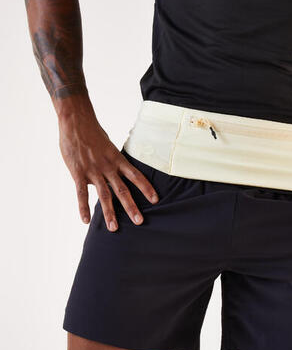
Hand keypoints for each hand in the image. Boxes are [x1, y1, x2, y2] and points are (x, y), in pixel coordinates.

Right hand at [58, 109, 158, 231]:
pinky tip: (86, 220)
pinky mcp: (78, 173)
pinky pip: (81, 193)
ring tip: (114, 228)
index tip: (156, 200)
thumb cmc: (93, 133)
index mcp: (118, 159)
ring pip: (104, 195)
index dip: (146, 188)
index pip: (136, 175)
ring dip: (110, 213)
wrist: (76, 121)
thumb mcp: (109, 146)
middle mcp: (108, 167)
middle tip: (139, 222)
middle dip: (131, 207)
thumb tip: (117, 173)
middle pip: (123, 190)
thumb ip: (113, 161)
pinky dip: (84, 207)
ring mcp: (93, 171)